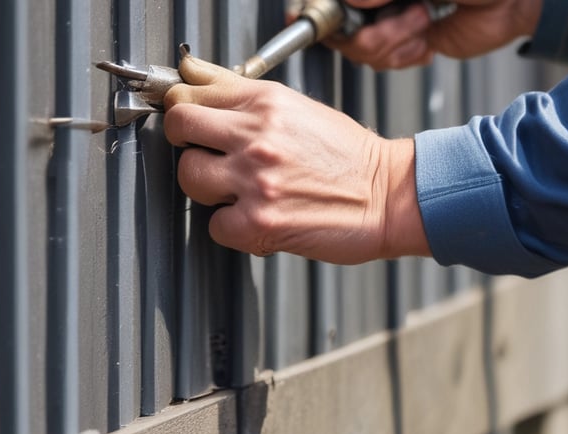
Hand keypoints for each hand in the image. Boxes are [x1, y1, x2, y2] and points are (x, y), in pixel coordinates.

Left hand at [163, 55, 429, 262]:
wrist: (389, 194)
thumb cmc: (348, 155)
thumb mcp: (296, 108)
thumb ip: (241, 92)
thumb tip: (193, 73)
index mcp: (266, 102)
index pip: (192, 91)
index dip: (183, 108)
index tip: (188, 121)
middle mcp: (258, 135)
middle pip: (179, 125)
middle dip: (184, 141)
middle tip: (204, 153)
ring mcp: (255, 179)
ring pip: (188, 175)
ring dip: (206, 186)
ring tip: (234, 189)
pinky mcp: (259, 222)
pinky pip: (214, 225)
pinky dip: (231, 226)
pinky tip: (254, 217)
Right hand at [326, 0, 543, 69]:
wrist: (518, 0)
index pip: (338, 1)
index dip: (328, 9)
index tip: (323, 16)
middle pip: (342, 26)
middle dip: (373, 32)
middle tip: (409, 18)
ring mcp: (391, 20)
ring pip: (361, 48)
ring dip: (393, 43)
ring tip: (423, 23)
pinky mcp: (406, 43)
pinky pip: (385, 61)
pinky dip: (403, 57)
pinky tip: (424, 42)